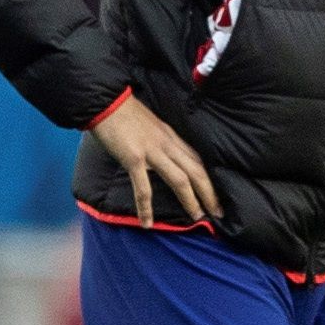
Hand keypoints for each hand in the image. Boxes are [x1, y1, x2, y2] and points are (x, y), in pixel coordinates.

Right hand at [87, 95, 216, 226]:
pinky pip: (143, 188)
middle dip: (209, 193)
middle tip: (219, 213)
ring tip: (197, 217)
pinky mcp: (134, 158)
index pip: (198, 161)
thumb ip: (161, 142)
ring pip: (180, 179)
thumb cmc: (125, 113)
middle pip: (196, 171)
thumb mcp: (152, 126)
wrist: (106, 101)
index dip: (210, 180)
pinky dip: (146, 207)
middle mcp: (167, 145)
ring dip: (190, 200)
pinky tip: (148, 223)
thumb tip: (167, 157)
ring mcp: (152, 152)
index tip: (217, 196)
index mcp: (172, 137)